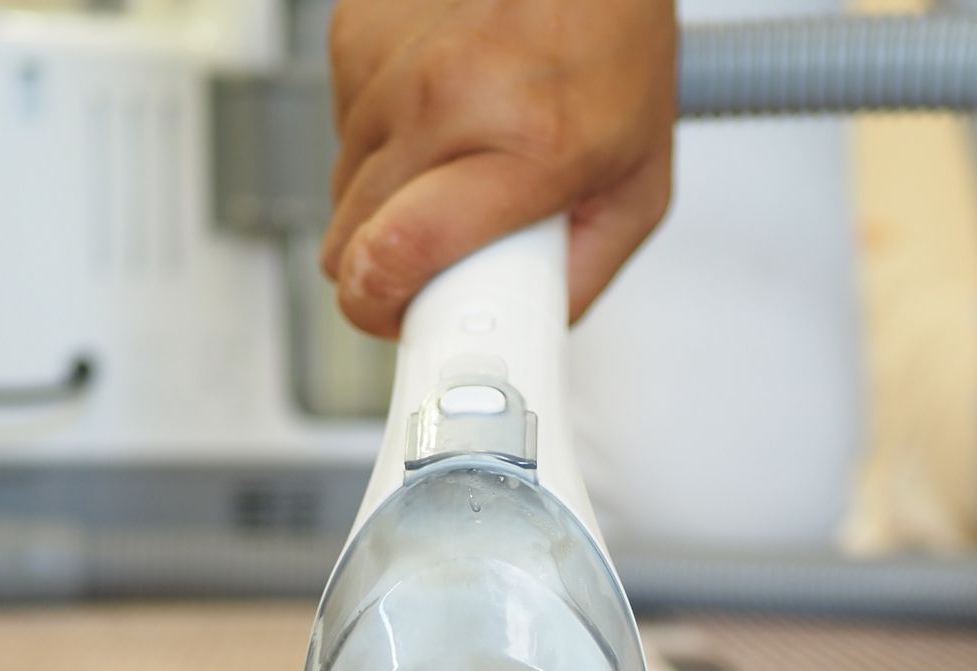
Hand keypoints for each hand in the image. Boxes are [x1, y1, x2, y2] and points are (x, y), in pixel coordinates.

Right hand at [322, 0, 677, 337]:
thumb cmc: (614, 48)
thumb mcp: (636, 188)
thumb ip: (582, 275)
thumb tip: (528, 332)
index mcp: (528, 148)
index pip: (398, 251)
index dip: (379, 307)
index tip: (397, 324)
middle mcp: (449, 100)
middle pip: (352, 238)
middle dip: (383, 270)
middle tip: (435, 262)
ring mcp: (393, 63)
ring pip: (342, 188)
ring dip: (385, 201)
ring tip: (453, 167)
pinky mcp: (356, 33)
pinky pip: (340, 126)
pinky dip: (380, 139)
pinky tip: (434, 114)